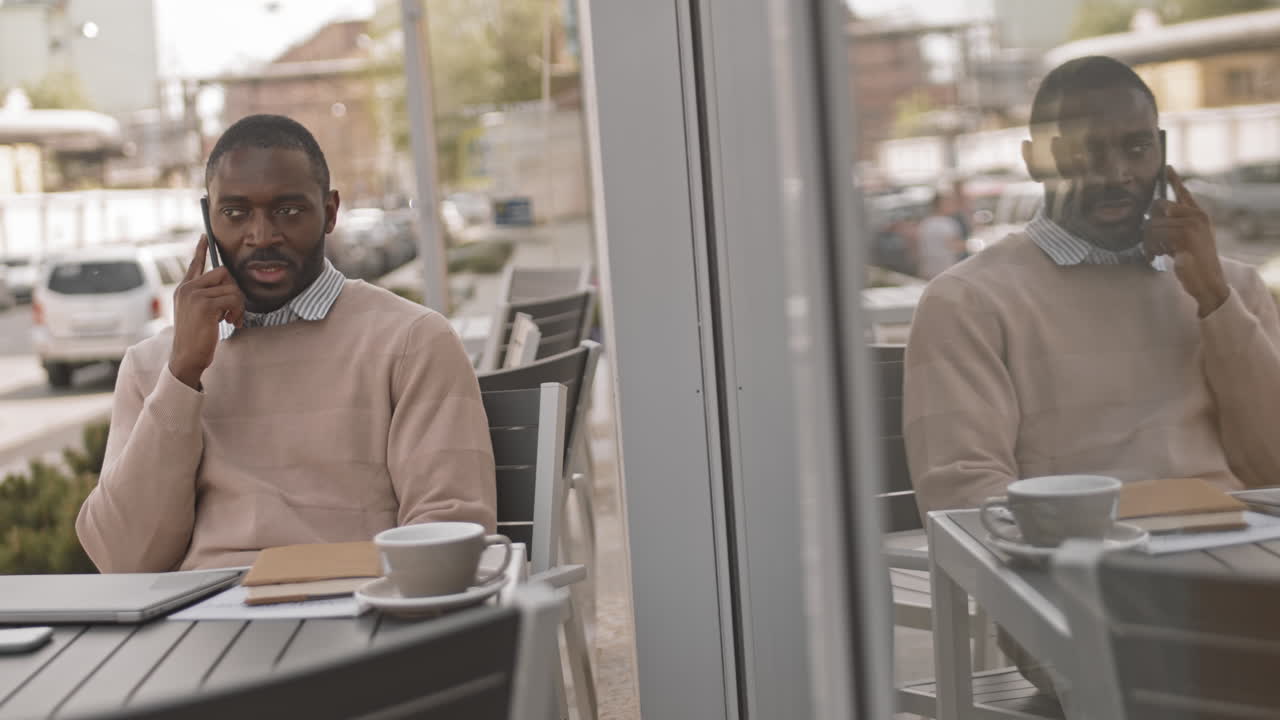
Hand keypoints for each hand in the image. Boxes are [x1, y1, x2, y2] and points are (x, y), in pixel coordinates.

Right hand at [168, 235, 244, 389]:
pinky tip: (231, 322)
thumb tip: (229, 286)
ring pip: (231, 287)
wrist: (187, 357)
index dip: (201, 249)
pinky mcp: (204, 305)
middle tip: (233, 310)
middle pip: (223, 272)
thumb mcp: (199, 313)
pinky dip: (238, 311)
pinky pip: (233, 299)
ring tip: (232, 319)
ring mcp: (194, 295)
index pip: (195, 264)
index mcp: (184, 289)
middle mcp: (187, 288)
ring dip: (238, 305)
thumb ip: (208, 298)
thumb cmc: (197, 338)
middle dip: (234, 290)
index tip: (206, 235)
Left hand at [1143, 166, 1229, 317]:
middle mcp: (1197, 217)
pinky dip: (1149, 248)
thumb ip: (1176, 225)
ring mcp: (1192, 226)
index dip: (1175, 180)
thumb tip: (1154, 215)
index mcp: (1199, 216)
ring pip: (1152, 224)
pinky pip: (1154, 235)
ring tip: (1155, 253)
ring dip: (1148, 242)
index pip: (1184, 194)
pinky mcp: (1184, 237)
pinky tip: (1154, 257)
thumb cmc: (1195, 263)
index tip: (1167, 167)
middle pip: (1158, 208)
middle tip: (1152, 243)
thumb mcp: (1188, 240)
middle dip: (1149, 226)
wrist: (1209, 282)